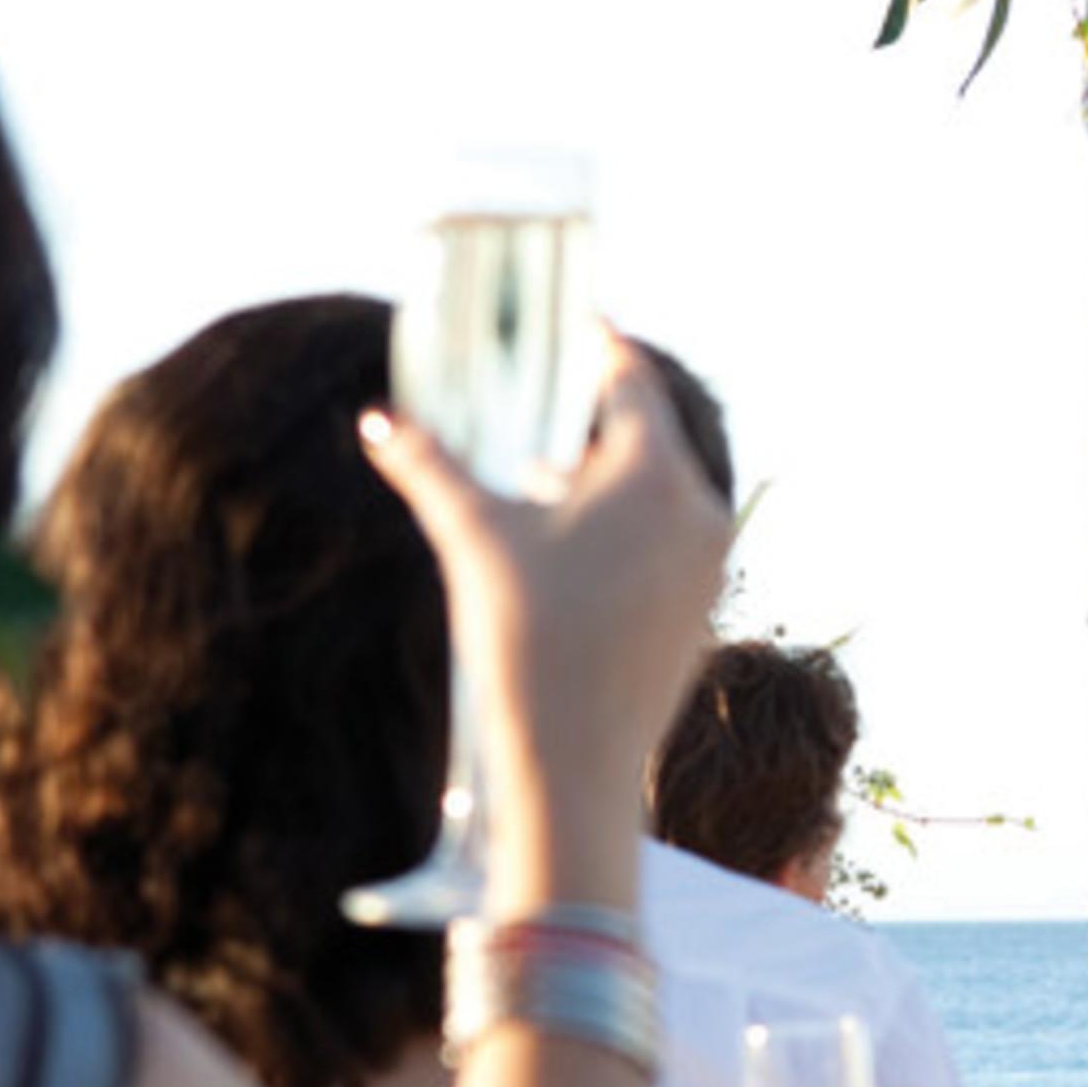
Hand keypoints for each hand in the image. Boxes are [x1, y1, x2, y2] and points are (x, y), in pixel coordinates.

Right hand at [363, 332, 729, 906]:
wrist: (576, 763)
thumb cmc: (527, 642)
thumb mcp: (474, 540)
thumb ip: (429, 469)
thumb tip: (380, 421)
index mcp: (658, 476)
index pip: (631, 381)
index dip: (596, 347)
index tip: (573, 323)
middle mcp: (698, 512)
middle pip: (644, 434)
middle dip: (586, 417)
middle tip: (535, 400)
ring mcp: (707, 564)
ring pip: (654, 491)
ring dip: (598, 476)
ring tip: (537, 479)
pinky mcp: (699, 608)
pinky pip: (662, 540)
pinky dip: (618, 525)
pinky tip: (565, 548)